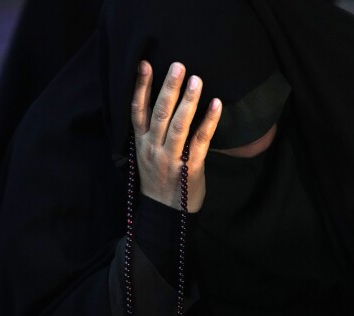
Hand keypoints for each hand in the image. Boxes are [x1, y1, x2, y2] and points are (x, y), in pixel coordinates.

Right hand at [131, 61, 221, 212]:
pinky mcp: (189, 167)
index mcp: (141, 142)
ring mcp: (170, 158)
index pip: (136, 110)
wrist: (165, 214)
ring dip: (188, 101)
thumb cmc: (159, 178)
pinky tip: (216, 104)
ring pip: (178, 125)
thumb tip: (165, 101)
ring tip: (196, 79)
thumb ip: (152, 131)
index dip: (140, 87)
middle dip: (168, 88)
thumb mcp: (147, 154)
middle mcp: (152, 147)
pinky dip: (209, 121)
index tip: (144, 64)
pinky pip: (200, 141)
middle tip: (178, 66)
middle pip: (158, 114)